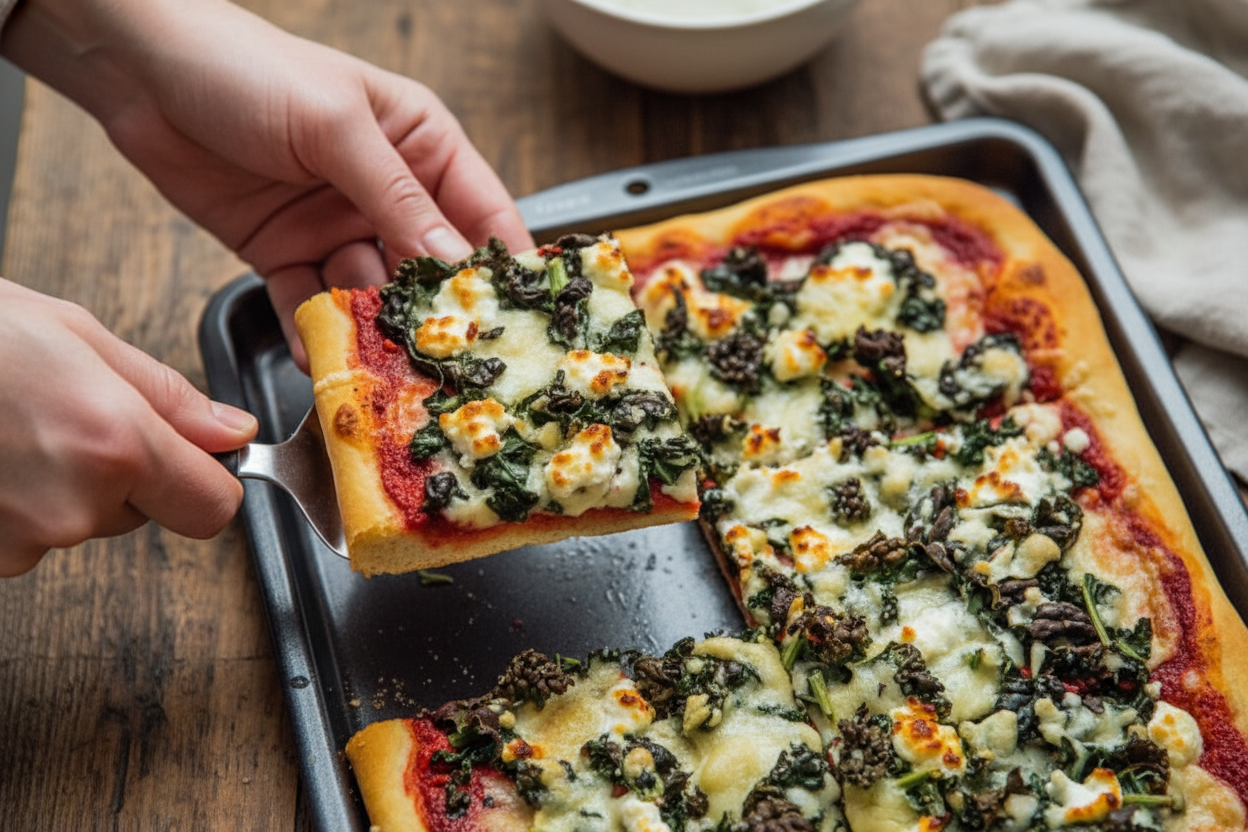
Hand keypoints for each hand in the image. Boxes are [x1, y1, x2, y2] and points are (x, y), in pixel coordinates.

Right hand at [0, 280, 257, 574]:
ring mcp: (18, 541)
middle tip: (62, 414)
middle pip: (141, 512)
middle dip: (121, 471)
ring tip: (10, 428)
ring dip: (59, 486)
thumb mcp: (78, 337)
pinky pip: (24, 536)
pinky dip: (12, 503)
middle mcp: (71, 507)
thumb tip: (232, 432)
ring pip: (77, 523)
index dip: (206, 482)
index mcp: (114, 444)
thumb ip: (167, 397)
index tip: (190, 460)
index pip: (213, 508)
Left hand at [1, 0, 533, 366]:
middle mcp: (385, 190)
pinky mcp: (285, 253)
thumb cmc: (247, 68)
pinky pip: (310, 303)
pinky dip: (315, 333)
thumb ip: (396, 197)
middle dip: (437, 312)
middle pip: (427, 266)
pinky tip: (323, 356)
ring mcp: (335, 225)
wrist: (140, 72)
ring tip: (384, 368)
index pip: (480, 212)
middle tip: (450, 360)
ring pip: (371, 293)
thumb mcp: (335, 125)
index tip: (519, 319)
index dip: (501, 266)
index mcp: (419, 144)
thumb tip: (454, 261)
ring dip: (375, 330)